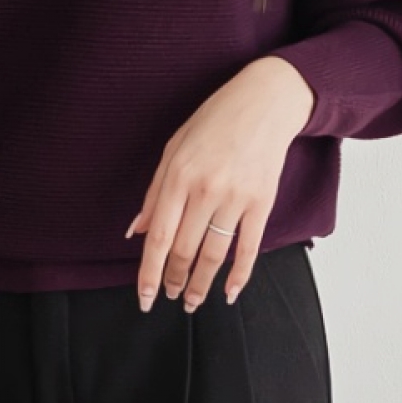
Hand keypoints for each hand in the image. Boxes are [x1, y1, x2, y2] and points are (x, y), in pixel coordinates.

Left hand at [126, 56, 313, 312]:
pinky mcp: (262, 201)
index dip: (149, 273)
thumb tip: (138, 231)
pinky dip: (239, 275)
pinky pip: (249, 247)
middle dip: (174, 280)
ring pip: (215, 254)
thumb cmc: (214, 122)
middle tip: (169, 296)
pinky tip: (229, 292)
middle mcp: (205, 190)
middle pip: (186, 251)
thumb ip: (155, 193)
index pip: (160, 238)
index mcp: (178, 176)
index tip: (145, 298)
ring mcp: (236, 197)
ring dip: (201, 284)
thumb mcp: (174, 149)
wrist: (263, 102)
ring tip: (193, 301)